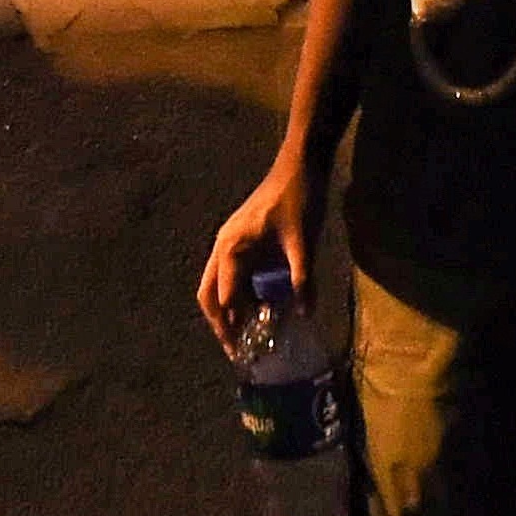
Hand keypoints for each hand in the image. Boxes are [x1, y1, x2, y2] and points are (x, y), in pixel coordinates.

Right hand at [197, 147, 317, 356]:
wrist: (300, 162)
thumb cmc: (298, 197)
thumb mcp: (303, 241)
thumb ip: (302, 279)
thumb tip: (305, 314)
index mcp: (232, 247)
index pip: (224, 297)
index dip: (231, 326)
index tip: (242, 353)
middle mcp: (224, 247)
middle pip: (210, 294)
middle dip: (220, 324)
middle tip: (236, 351)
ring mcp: (231, 243)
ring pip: (219, 286)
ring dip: (230, 311)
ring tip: (246, 337)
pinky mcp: (242, 241)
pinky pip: (233, 276)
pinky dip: (240, 295)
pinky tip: (259, 309)